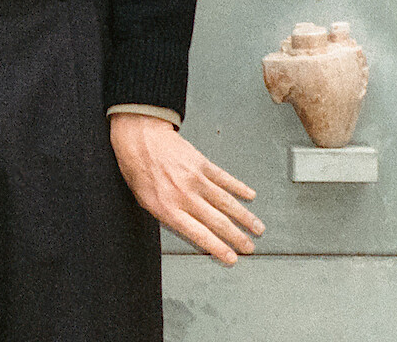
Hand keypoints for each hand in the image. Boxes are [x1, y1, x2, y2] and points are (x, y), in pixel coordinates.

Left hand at [109, 112, 263, 264]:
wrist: (140, 138)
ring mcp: (196, 179)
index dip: (219, 248)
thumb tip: (189, 229)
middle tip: (249, 247)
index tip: (232, 258)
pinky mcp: (202, 164)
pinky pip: (224, 179)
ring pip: (226, 202)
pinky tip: (250, 195)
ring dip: (245, 217)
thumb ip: (168, 217)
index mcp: (169, 209)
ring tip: (257, 228)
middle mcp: (185, 196)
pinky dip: (239, 188)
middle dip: (237, 237)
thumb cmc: (138, 170)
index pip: (200, 235)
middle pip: (218, 221)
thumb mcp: (146, 202)